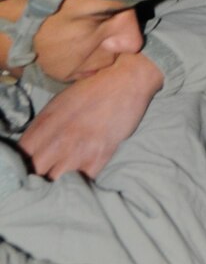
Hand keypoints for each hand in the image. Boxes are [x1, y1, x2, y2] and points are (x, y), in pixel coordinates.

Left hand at [21, 53, 163, 179]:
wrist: (125, 82)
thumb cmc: (92, 90)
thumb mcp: (59, 103)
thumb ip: (43, 126)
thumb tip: (33, 148)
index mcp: (45, 123)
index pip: (22, 154)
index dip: (26, 160)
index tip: (34, 161)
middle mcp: (58, 140)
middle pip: (37, 171)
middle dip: (42, 172)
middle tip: (51, 168)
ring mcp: (78, 151)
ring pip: (58, 181)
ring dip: (62, 178)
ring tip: (68, 171)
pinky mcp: (99, 158)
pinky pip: (83, 180)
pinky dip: (83, 178)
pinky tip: (86, 168)